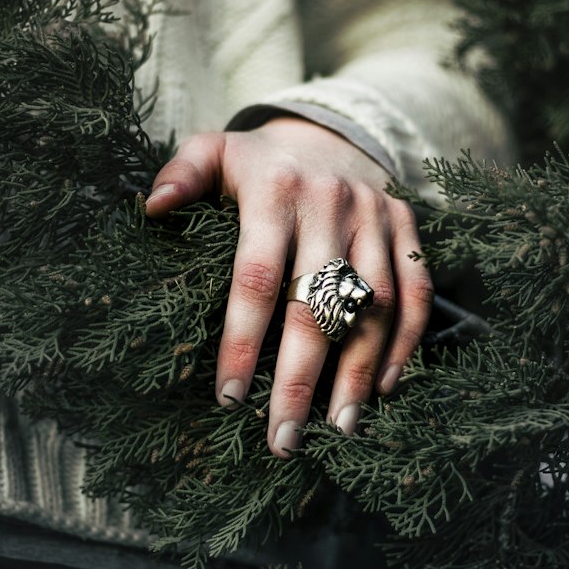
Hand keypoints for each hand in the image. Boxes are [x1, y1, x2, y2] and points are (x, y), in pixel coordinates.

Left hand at [144, 118, 432, 457]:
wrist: (332, 129)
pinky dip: (405, 342)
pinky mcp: (407, 227)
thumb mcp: (213, 150)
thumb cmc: (259, 161)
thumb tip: (152, 207)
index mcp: (275, 191)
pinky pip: (415, 291)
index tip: (230, 398)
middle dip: (301, 379)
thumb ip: (182, 173)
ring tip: (338, 429)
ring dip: (357, 372)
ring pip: (372, 305)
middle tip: (283, 439)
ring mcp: (375, 217)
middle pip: (317, 304)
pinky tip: (382, 389)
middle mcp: (330, 204)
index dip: (244, 341)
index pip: (257, 278)